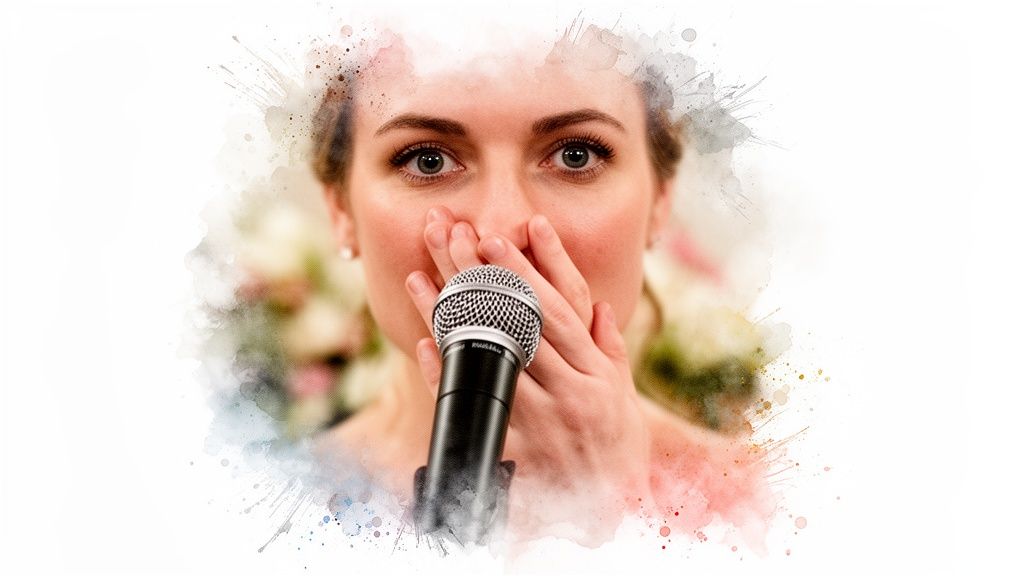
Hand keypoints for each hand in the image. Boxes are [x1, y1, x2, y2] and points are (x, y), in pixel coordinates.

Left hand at [404, 207, 652, 534]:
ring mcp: (541, 419)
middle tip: (452, 236)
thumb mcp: (622, 392)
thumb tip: (597, 306)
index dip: (524, 271)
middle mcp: (569, 390)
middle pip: (515, 322)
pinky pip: (474, 404)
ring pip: (488, 356)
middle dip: (480, 276)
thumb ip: (608, 348)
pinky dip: (446, 374)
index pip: (555, 311)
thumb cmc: (618, 445)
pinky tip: (424, 343)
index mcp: (596, 372)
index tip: (497, 239)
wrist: (615, 506)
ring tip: (420, 277)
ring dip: (450, 316)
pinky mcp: (515, 446)